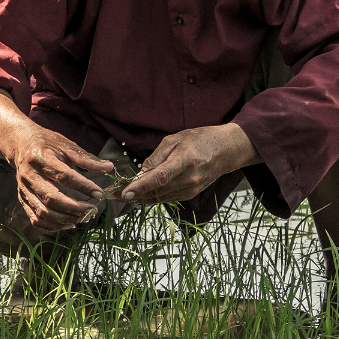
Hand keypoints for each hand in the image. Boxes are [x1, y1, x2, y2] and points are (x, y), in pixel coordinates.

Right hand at [11, 129, 112, 231]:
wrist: (21, 145)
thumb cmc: (47, 144)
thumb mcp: (66, 145)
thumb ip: (86, 159)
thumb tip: (108, 168)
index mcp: (40, 159)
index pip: (64, 176)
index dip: (83, 186)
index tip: (99, 193)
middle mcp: (29, 176)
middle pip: (51, 199)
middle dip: (75, 208)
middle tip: (93, 209)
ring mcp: (24, 190)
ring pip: (43, 212)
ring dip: (65, 219)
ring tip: (83, 217)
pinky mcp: (22, 199)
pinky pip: (36, 219)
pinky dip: (53, 226)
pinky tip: (69, 223)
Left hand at [120, 123, 258, 205]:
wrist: (226, 151)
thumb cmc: (199, 140)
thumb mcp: (175, 140)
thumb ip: (156, 157)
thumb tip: (140, 173)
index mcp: (185, 161)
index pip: (159, 177)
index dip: (140, 187)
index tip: (125, 193)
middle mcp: (189, 179)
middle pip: (156, 191)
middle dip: (132, 194)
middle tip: (112, 194)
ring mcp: (190, 190)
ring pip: (158, 198)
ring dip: (138, 198)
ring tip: (119, 196)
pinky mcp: (189, 195)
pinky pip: (165, 199)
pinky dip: (150, 197)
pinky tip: (137, 195)